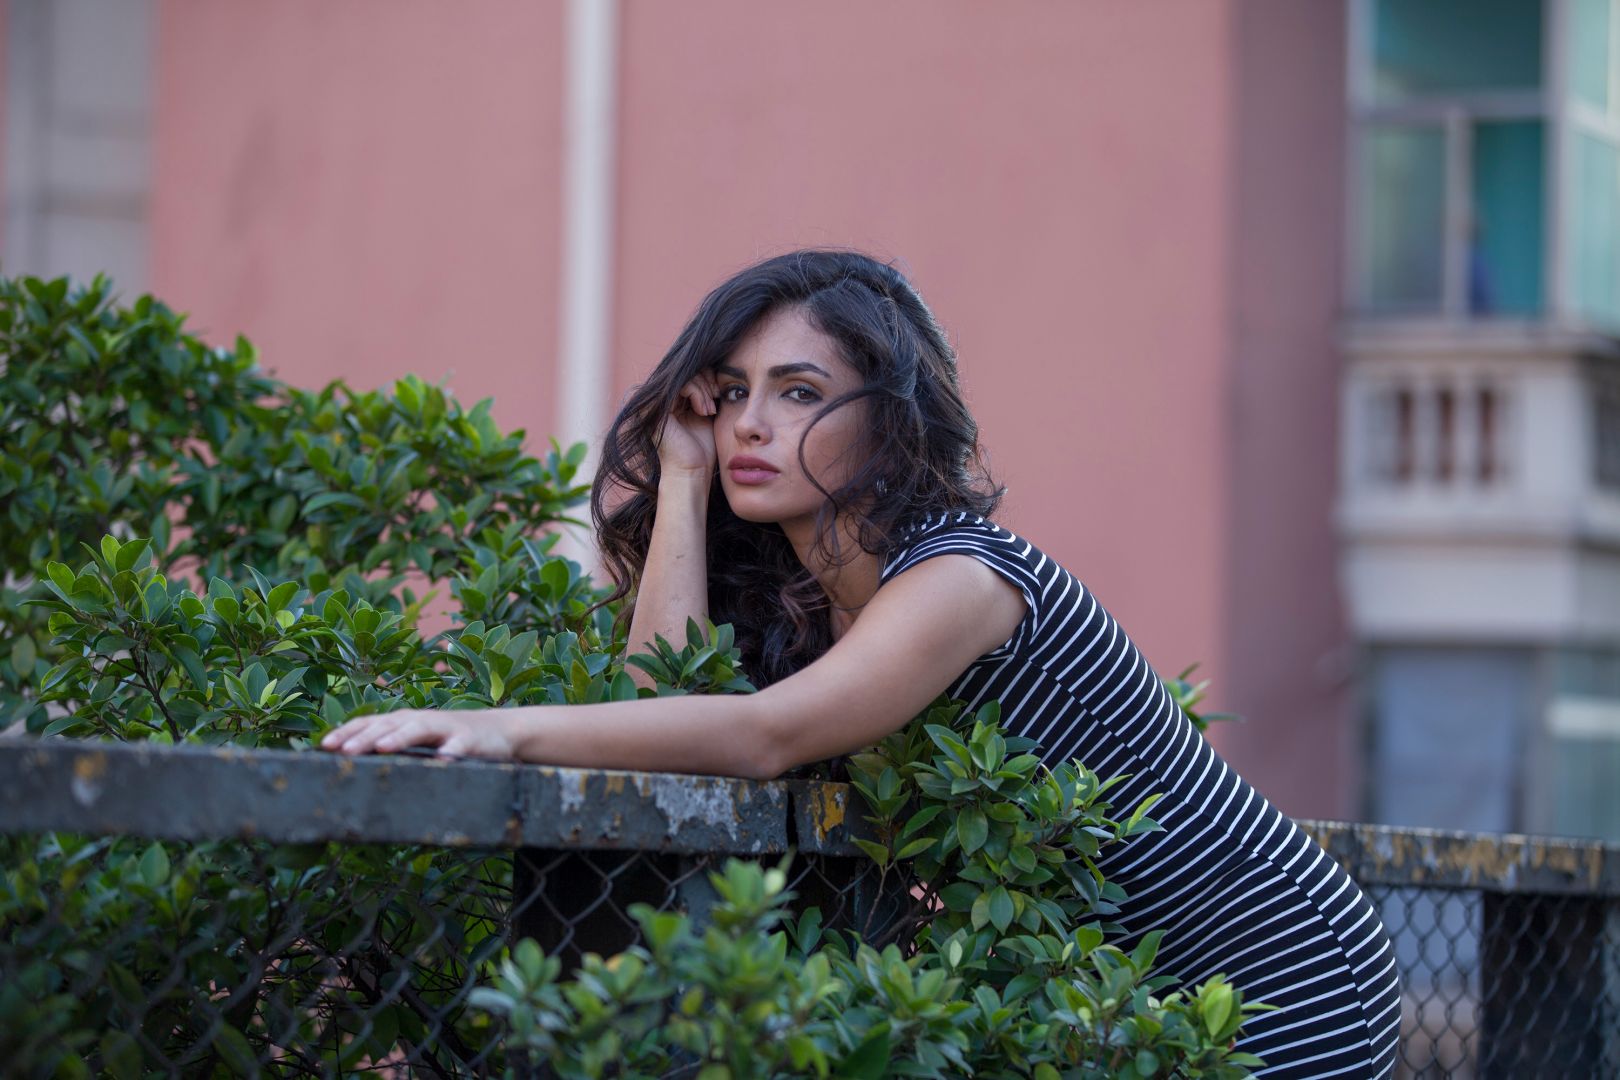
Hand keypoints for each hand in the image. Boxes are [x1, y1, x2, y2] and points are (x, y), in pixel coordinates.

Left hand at [319, 708, 519, 759]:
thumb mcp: (417, 740)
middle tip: (344, 751)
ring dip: (401, 737)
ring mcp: (446, 728)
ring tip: (384, 748)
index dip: (347, 733)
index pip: (369, 723)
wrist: (499, 731)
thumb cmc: (448, 739)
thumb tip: (346, 761)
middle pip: (389, 724)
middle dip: (366, 737)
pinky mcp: (471, 740)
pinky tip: (443, 760)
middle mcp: (420, 720)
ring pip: (419, 729)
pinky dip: (451, 752)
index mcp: (403, 721)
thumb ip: (389, 745)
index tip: (324, 747)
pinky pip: (460, 746)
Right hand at [655, 372, 719, 477]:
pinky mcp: (653, 407)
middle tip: (717, 398)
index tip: (719, 393)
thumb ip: (701, 389)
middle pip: (683, 371)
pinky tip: (705, 411)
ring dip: (704, 390)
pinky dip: (698, 393)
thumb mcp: (703, 410)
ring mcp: (649, 402)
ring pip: (684, 376)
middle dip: (706, 381)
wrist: (691, 471)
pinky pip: (681, 384)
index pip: (684, 372)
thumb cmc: (700, 447)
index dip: (705, 377)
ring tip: (711, 410)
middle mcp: (651, 399)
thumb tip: (711, 365)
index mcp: (661, 400)